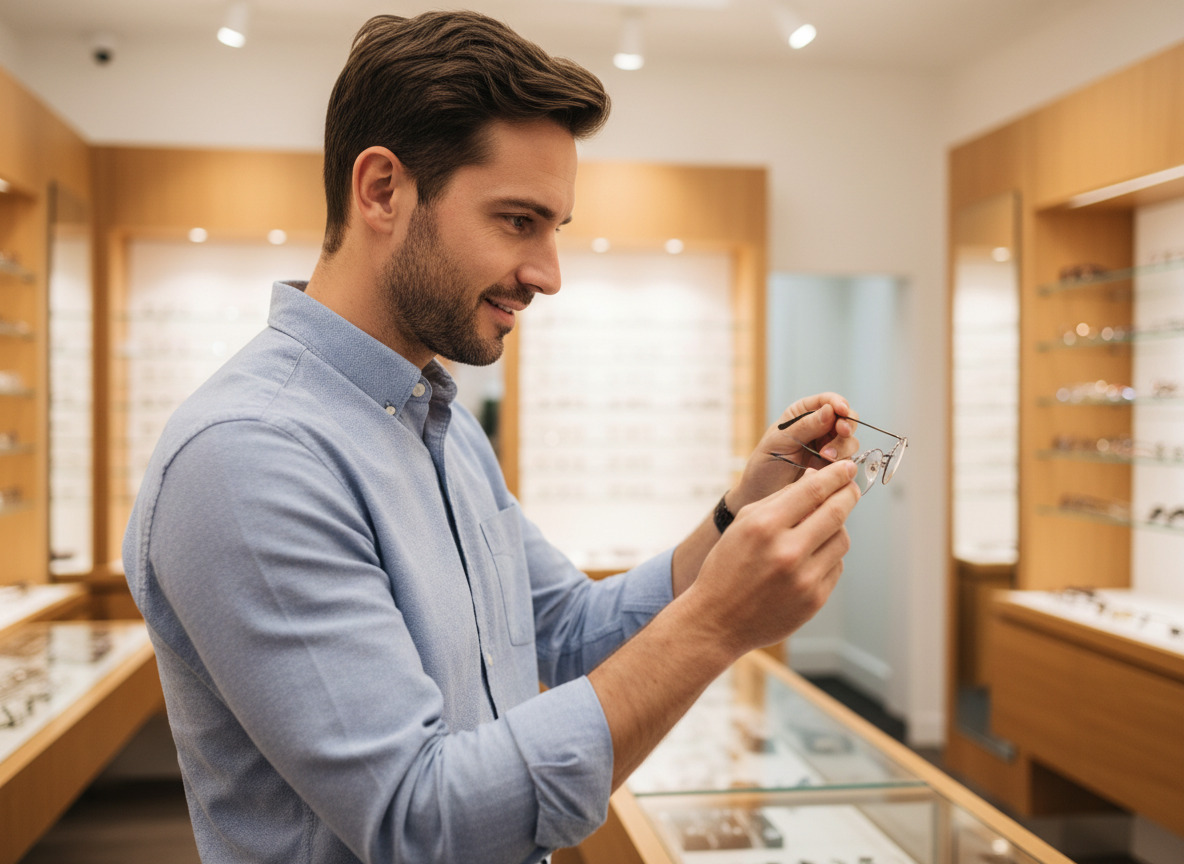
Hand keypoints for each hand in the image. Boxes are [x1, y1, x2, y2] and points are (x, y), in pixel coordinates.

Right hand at [687, 460, 859, 653]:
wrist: (717, 620)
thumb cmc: (727, 568)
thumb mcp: (743, 524)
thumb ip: (780, 500)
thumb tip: (815, 479)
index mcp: (764, 526)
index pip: (813, 490)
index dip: (836, 475)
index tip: (847, 468)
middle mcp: (787, 551)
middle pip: (836, 512)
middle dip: (848, 494)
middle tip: (851, 488)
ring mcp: (804, 578)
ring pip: (842, 540)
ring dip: (837, 528)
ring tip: (822, 528)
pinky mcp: (814, 599)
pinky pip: (836, 566)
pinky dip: (828, 556)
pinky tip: (810, 558)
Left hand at [729, 392, 860, 510]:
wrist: (760, 497)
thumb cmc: (764, 466)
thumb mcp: (778, 442)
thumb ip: (804, 426)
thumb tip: (829, 410)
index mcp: (801, 414)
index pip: (827, 401)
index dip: (838, 403)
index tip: (842, 410)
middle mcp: (818, 429)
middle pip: (846, 419)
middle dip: (846, 425)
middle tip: (840, 432)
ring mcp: (828, 449)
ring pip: (850, 441)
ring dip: (843, 447)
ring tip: (825, 457)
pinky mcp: (833, 469)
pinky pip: (848, 462)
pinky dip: (843, 464)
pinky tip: (828, 469)